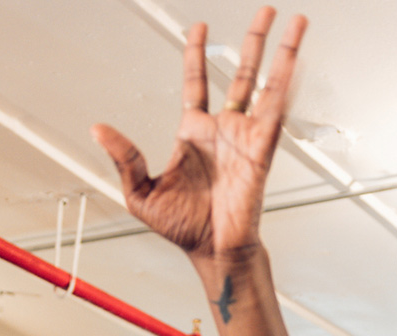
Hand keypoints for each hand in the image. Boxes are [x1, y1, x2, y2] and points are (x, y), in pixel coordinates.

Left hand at [91, 7, 305, 262]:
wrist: (212, 250)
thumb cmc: (182, 228)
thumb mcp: (139, 191)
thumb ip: (125, 157)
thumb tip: (99, 129)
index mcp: (195, 133)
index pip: (196, 80)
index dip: (196, 53)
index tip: (199, 27)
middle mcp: (224, 128)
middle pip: (240, 71)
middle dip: (253, 40)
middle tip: (266, 13)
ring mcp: (246, 134)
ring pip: (266, 82)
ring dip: (281, 51)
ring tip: (294, 21)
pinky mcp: (263, 147)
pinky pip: (277, 107)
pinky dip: (287, 82)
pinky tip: (297, 60)